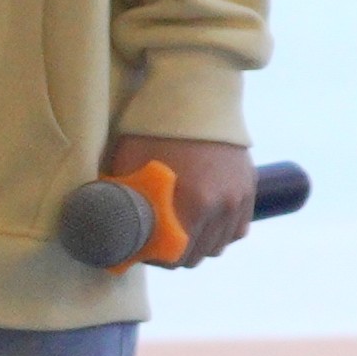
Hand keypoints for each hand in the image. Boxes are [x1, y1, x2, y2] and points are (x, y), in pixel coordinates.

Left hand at [119, 134, 256, 261]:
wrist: (193, 97)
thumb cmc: (153, 131)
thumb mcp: (128, 169)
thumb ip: (123, 204)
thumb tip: (107, 231)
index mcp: (191, 205)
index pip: (175, 257)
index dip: (154, 258)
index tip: (141, 248)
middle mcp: (221, 206)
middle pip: (197, 256)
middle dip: (173, 253)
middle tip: (156, 240)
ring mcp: (239, 198)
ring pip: (218, 246)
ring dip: (198, 245)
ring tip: (179, 231)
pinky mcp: (249, 188)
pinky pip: (238, 230)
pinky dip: (221, 234)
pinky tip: (204, 226)